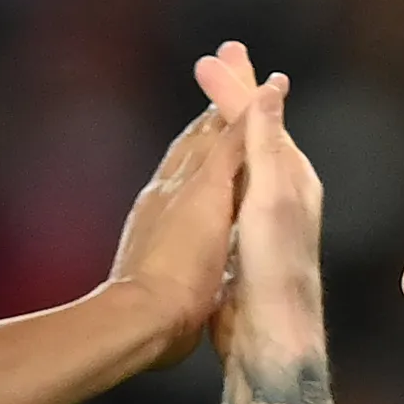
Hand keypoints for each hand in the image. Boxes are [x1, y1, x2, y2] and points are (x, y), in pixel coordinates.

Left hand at [106, 93, 253, 358]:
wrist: (148, 318)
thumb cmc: (182, 259)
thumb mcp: (212, 192)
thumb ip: (232, 146)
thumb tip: (254, 97)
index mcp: (180, 178)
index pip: (209, 131)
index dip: (233, 107)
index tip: (254, 85)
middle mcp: (167, 197)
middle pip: (195, 152)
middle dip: (218, 129)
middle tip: (239, 109)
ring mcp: (162, 229)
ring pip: (190, 186)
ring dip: (210, 167)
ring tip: (227, 158)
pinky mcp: (166, 261)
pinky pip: (188, 222)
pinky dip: (204, 208)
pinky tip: (210, 217)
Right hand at [192, 42, 324, 362]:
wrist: (271, 336)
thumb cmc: (274, 269)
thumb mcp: (270, 198)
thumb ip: (266, 144)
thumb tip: (269, 87)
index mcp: (292, 177)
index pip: (260, 119)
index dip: (234, 88)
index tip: (209, 58)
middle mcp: (283, 192)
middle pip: (254, 132)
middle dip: (234, 97)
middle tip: (216, 61)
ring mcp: (264, 218)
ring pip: (242, 160)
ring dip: (225, 129)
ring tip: (210, 107)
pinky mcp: (247, 242)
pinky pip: (231, 190)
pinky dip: (217, 168)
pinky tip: (208, 174)